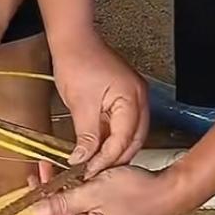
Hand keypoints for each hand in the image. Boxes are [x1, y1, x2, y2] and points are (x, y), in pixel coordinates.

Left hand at [34, 157, 187, 214]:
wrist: (168, 195)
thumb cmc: (139, 192)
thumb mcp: (94, 190)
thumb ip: (62, 202)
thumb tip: (35, 211)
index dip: (40, 197)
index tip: (39, 176)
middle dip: (47, 202)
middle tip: (45, 177)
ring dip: (58, 208)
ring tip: (58, 184)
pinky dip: (72, 213)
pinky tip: (75, 195)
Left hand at [51, 37, 149, 176]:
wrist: (74, 42)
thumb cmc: (78, 62)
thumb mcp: (80, 104)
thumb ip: (86, 135)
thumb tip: (83, 159)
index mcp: (132, 98)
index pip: (124, 138)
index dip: (107, 158)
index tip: (91, 171)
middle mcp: (140, 98)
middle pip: (134, 140)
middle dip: (115, 159)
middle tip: (95, 173)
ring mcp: (135, 98)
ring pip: (130, 135)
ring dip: (114, 151)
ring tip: (96, 164)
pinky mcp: (126, 99)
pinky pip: (123, 125)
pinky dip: (112, 139)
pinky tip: (99, 149)